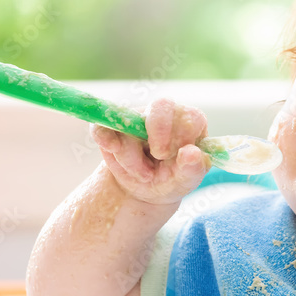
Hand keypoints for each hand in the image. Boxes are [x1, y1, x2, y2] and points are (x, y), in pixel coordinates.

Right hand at [90, 98, 211, 205]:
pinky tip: (110, 149)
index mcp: (189, 122)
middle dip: (157, 132)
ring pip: (129, 123)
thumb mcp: (185, 180)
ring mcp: (136, 117)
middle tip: (157, 157)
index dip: (179, 136)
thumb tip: (192, 153)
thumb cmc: (171, 180)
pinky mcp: (112, 126)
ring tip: (142, 174)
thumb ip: (192, 168)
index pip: (188, 116)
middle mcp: (164, 113)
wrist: (143, 190)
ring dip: (131, 156)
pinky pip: (102, 125)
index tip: (170, 156)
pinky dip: (104, 137)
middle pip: (160, 106)